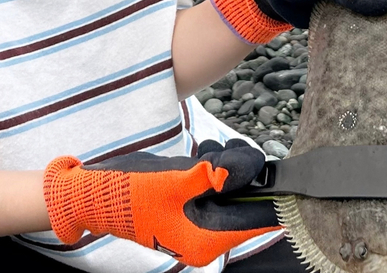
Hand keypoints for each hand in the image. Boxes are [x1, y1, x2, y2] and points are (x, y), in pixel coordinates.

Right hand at [43, 139, 279, 266]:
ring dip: (225, 163)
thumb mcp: (176, 179)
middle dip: (243, 169)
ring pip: (233, 187)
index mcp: (208, 237)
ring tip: (205, 153)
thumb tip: (251, 167)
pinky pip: (216, 183)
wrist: (96, 192)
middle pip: (247, 198)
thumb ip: (217, 174)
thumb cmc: (132, 189)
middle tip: (229, 149)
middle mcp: (208, 233)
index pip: (258, 217)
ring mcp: (199, 219)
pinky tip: (200, 155)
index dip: (276, 194)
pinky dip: (213, 165)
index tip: (290, 173)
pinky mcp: (191, 203)